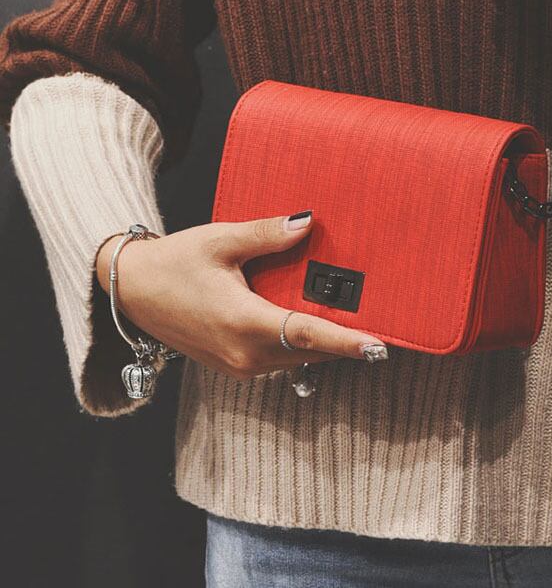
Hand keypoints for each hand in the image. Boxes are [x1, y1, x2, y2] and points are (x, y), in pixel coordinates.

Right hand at [95, 212, 387, 379]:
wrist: (131, 291)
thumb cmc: (173, 263)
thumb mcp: (220, 241)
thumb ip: (267, 234)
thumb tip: (308, 222)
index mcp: (242, 323)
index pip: (307, 335)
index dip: (347, 342)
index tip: (379, 347)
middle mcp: (243, 354)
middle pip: (310, 351)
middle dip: (345, 343)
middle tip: (383, 329)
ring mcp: (238, 365)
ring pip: (297, 359)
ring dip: (325, 345)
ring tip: (356, 325)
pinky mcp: (233, 366)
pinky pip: (280, 360)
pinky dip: (301, 346)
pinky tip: (313, 325)